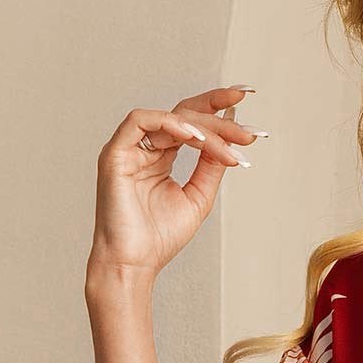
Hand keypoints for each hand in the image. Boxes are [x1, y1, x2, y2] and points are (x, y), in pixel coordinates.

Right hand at [86, 83, 263, 281]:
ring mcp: (128, 149)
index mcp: (160, 156)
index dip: (215, 106)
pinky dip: (171, 123)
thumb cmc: (160, 238)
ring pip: (170, 118)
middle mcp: (143, 148)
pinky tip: (197, 137)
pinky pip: (141, 121)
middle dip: (218, 117)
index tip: (245, 98)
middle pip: (183, 115)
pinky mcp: (114, 153)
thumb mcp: (198, 196)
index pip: (189, 121)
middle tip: (248, 133)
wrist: (134, 264)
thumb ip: (212, 165)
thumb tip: (231, 136)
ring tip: (230, 143)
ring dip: (204, 127)